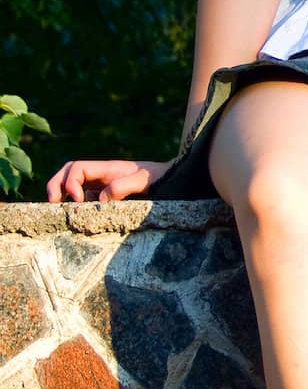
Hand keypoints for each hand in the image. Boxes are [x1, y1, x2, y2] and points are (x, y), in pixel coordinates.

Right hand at [46, 159, 169, 202]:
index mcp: (107, 168)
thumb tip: (101, 198)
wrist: (174, 181)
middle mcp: (101, 175)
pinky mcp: (106, 198)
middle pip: (67, 173)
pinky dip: (75, 207)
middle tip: (52, 205)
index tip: (77, 200)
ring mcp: (102, 185)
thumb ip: (124, 186)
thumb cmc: (161, 179)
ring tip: (60, 213)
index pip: (77, 168)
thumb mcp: (145, 181)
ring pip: (72, 186)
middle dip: (55, 186)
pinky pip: (83, 199)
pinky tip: (78, 220)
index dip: (70, 182)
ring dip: (61, 196)